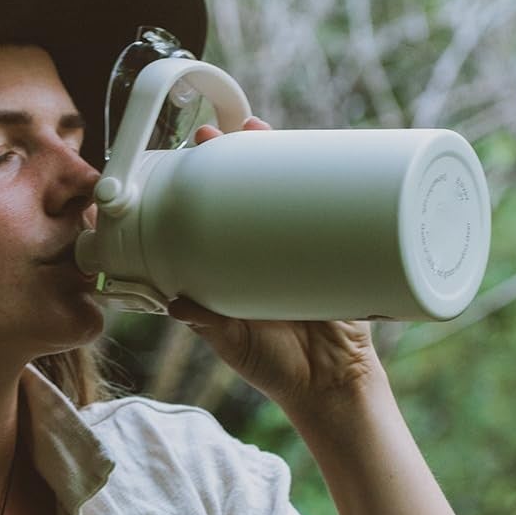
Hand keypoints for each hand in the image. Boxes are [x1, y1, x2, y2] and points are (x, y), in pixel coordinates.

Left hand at [164, 119, 381, 412]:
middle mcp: (265, 250)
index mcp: (235, 268)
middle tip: (216, 132)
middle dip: (234, 155)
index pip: (212, 215)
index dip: (197, 188)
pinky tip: (318, 152)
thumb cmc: (276, 368)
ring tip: (256, 128)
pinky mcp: (339, 251)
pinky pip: (329, 209)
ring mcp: (302, 247)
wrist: (333, 386)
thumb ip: (207, 323)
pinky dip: (325, 180)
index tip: (178, 165)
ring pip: (285, 189)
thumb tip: (176, 302)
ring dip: (273, 153)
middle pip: (249, 190)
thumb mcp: (232, 343)